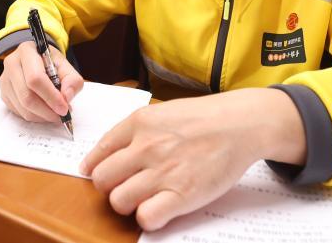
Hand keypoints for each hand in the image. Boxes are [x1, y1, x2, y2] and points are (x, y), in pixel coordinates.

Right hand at [0, 39, 83, 123]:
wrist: (34, 59)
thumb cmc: (49, 62)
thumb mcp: (65, 64)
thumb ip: (72, 79)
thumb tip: (67, 97)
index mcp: (27, 52)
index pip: (35, 78)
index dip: (51, 96)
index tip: (64, 108)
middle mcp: (11, 64)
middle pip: (27, 96)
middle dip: (47, 111)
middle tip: (62, 114)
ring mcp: (5, 80)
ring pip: (23, 108)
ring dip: (43, 116)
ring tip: (55, 112)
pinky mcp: (4, 94)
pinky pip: (19, 113)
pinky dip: (35, 117)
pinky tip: (44, 110)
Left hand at [81, 88, 305, 231]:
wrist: (239, 125)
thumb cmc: (201, 119)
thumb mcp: (160, 113)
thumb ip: (133, 130)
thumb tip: (105, 153)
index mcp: (138, 123)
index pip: (99, 151)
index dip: (93, 167)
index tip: (93, 174)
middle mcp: (146, 146)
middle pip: (103, 179)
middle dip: (109, 187)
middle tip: (123, 187)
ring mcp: (163, 171)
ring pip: (119, 200)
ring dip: (126, 204)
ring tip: (142, 199)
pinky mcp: (183, 194)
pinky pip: (146, 217)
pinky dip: (147, 218)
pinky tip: (157, 210)